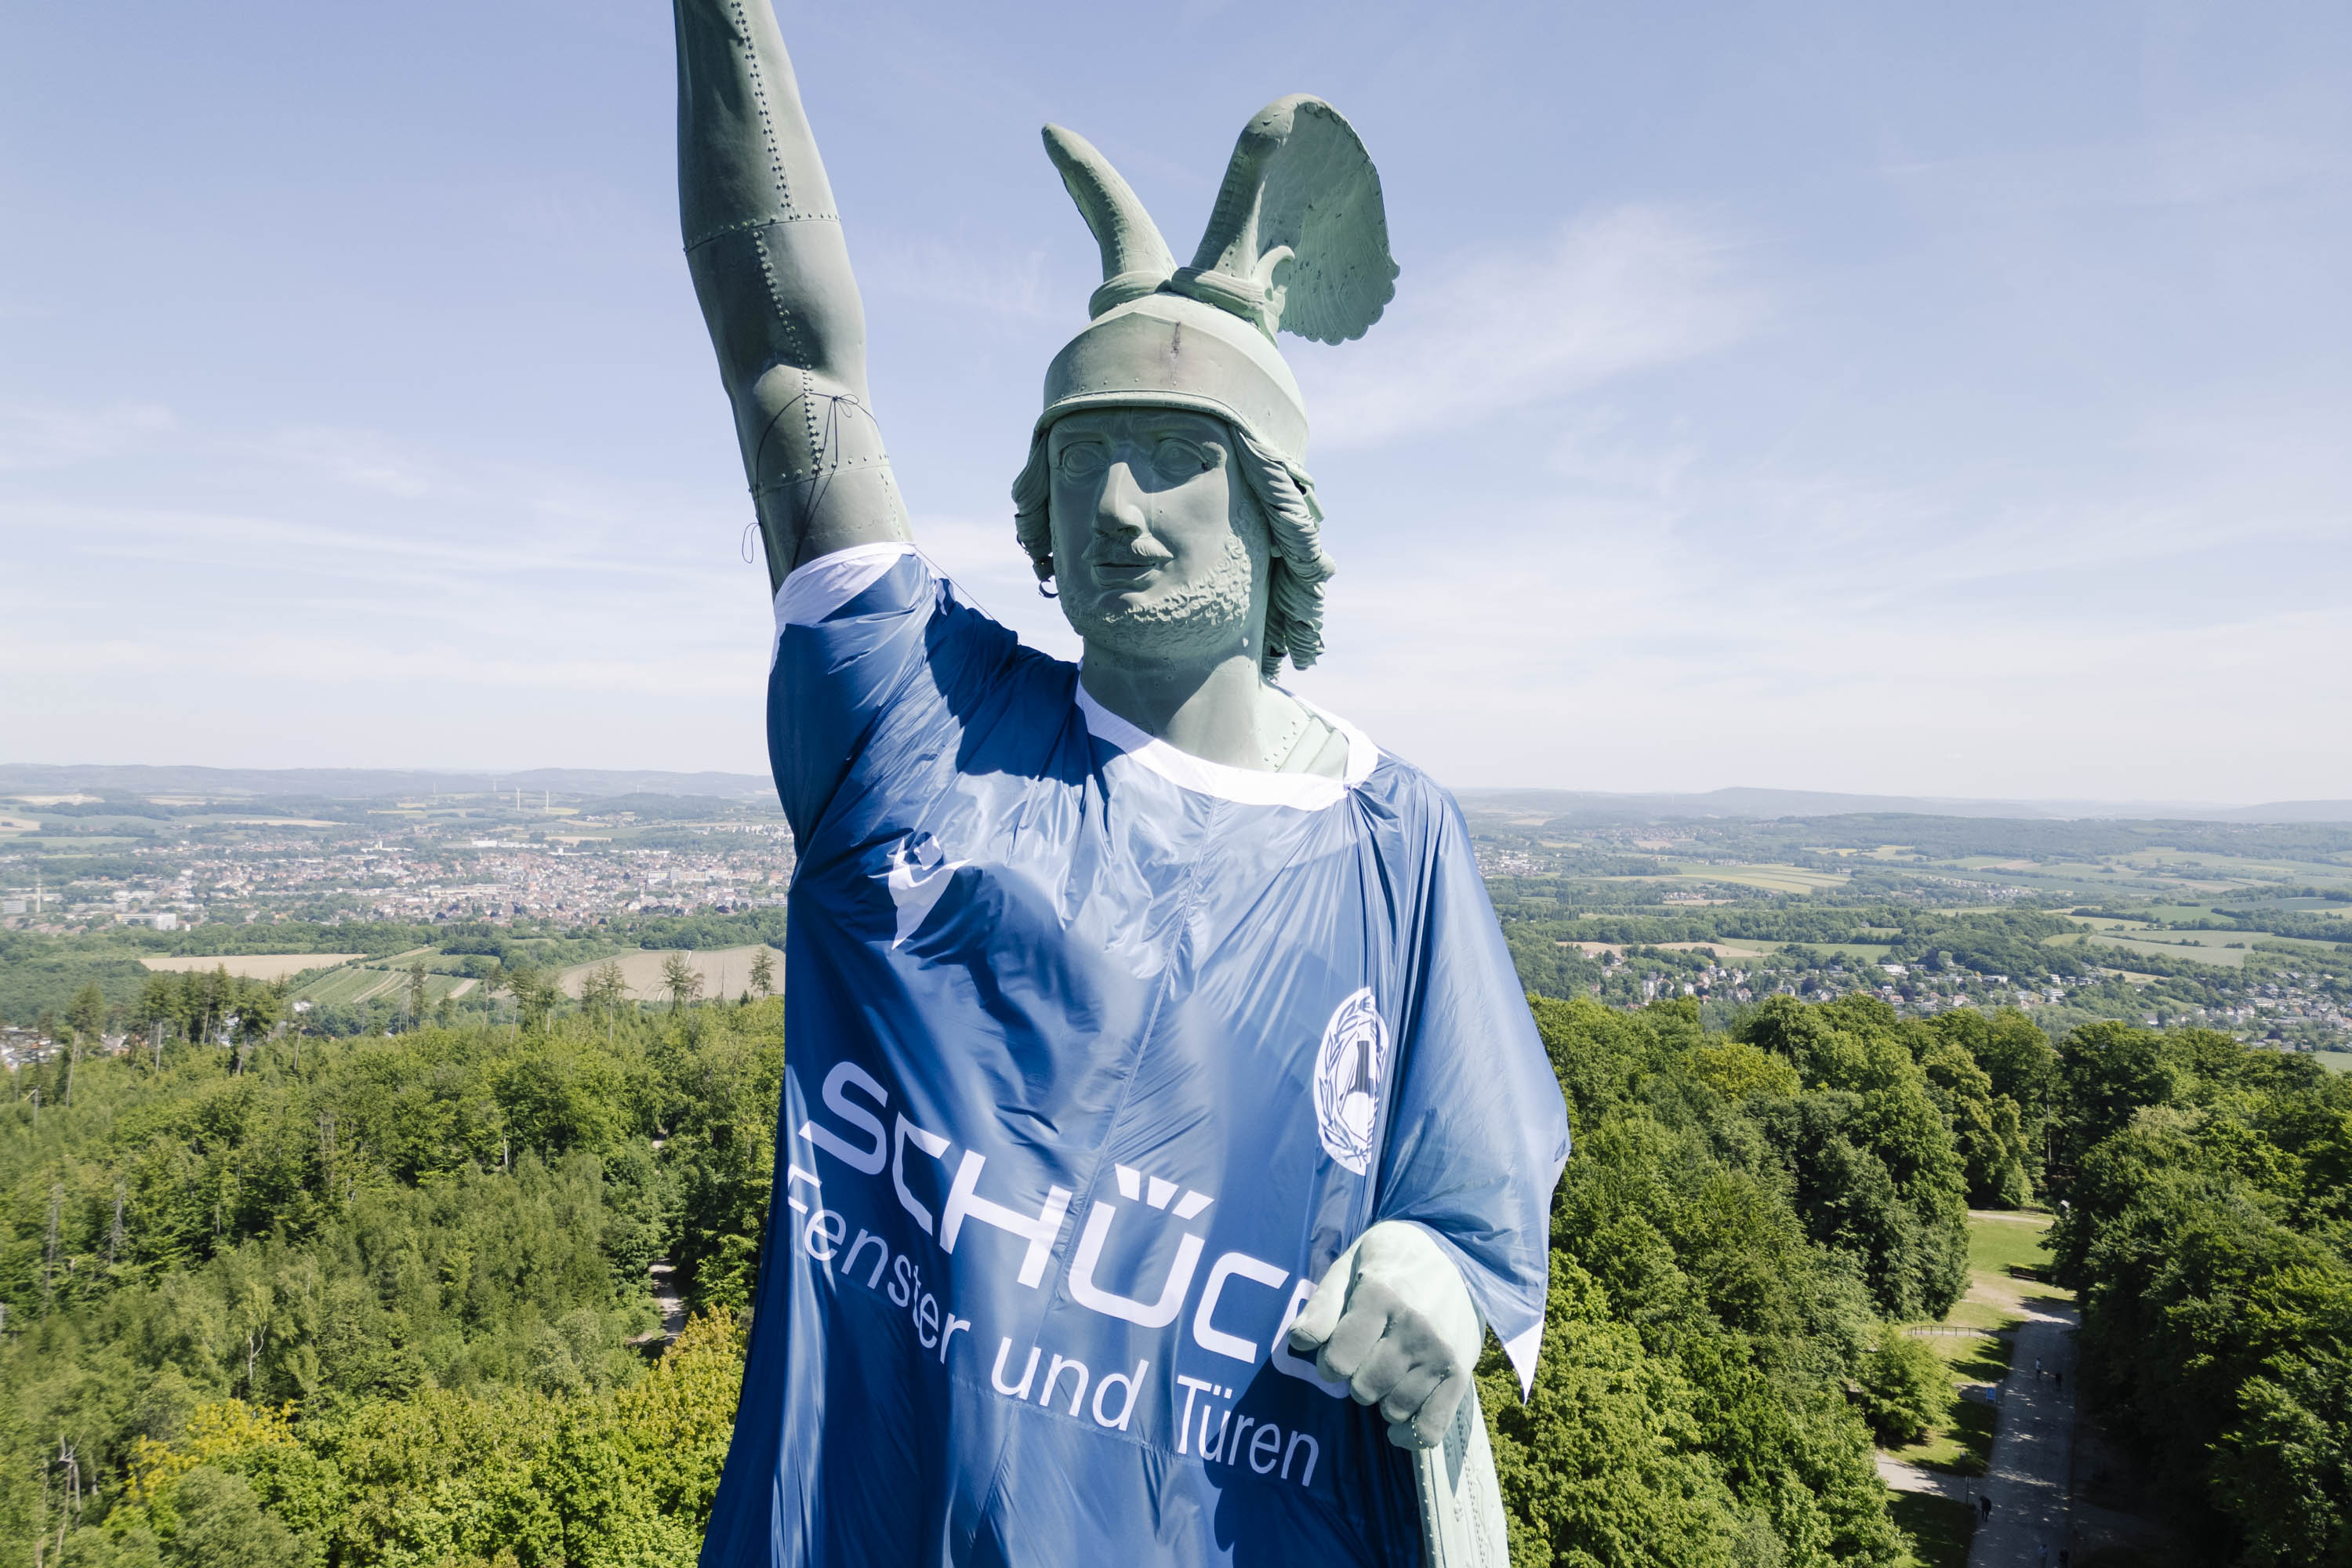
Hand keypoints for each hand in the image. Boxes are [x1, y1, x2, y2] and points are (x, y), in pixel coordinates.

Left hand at [1285, 1221, 1481, 1449]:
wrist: (1454, 1253)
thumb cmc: (1390, 1262)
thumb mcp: (1348, 1267)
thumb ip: (1322, 1305)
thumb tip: (1299, 1342)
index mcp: (1381, 1296)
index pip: (1339, 1359)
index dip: (1327, 1362)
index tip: (1336, 1351)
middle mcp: (1414, 1327)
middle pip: (1364, 1388)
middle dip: (1354, 1379)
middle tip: (1365, 1358)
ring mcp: (1440, 1353)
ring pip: (1394, 1409)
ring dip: (1381, 1399)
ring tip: (1387, 1373)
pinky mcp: (1460, 1374)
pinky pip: (1431, 1426)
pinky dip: (1410, 1435)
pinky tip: (1398, 1426)